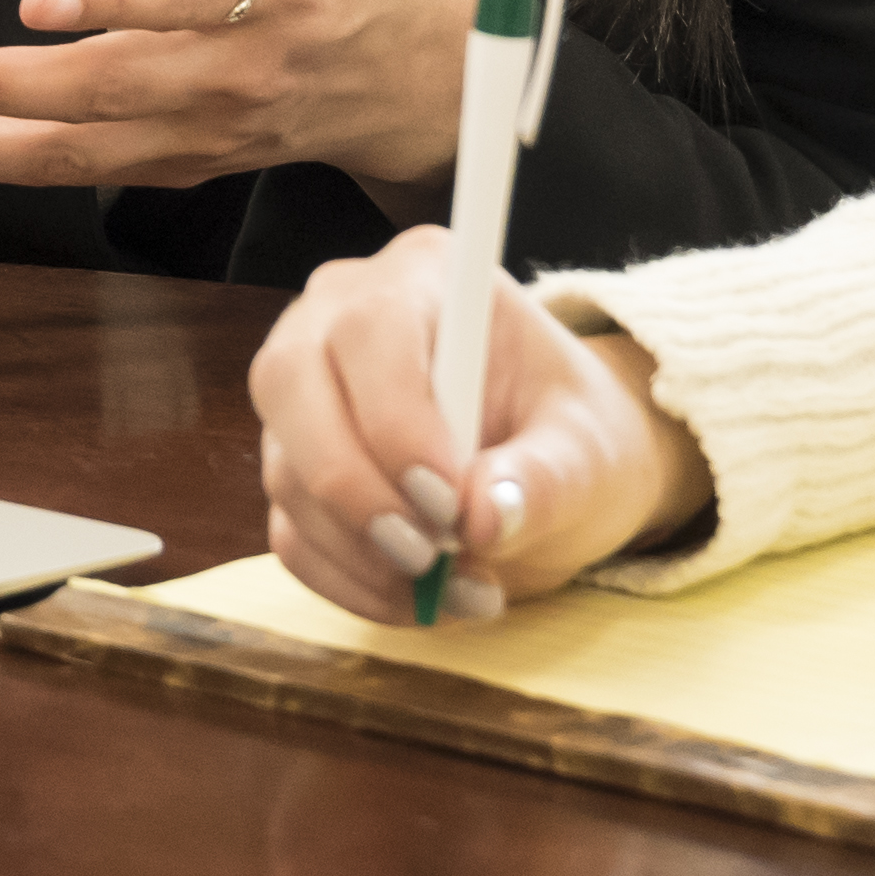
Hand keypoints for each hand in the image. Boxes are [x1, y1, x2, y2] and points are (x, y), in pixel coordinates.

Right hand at [247, 225, 711, 628]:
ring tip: (461, 591)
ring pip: (286, 470)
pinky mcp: (294, 467)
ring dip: (365, 556)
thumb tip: (486, 518)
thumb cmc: (571, 433)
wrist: (558, 466)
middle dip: (354, 489)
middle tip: (430, 558)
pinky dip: (352, 584)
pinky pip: (292, 533)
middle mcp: (341, 317)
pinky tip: (422, 599)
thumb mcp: (588, 450)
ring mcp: (306, 393)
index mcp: (426, 276)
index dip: (394, 420)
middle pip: (289, 382)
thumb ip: (546, 477)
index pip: (370, 328)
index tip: (448, 503)